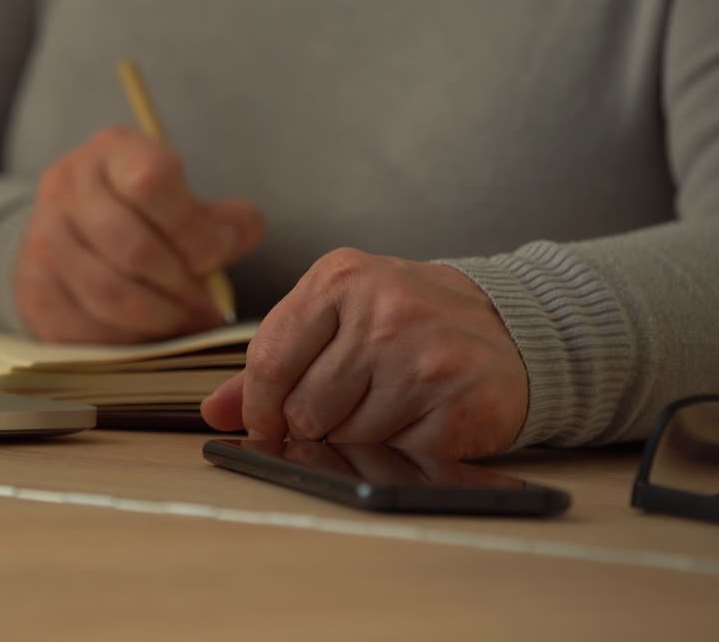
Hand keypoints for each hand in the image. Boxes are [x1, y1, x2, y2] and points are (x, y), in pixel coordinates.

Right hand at [14, 127, 263, 343]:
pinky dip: (127, 342)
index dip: (191, 228)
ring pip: (109, 294)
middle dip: (181, 288)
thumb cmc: (147, 218)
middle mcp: (66, 186)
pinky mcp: (32, 290)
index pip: (152, 181)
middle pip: (133, 247)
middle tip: (207, 310)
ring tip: (186, 326)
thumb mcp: (188, 203)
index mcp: (112, 151)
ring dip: (159, 320)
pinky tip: (150, 339)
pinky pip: (85, 328)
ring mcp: (41, 239)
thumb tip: (233, 238)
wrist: (74, 236)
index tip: (211, 258)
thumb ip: (224, 221)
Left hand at [200, 248, 526, 458]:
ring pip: (345, 433)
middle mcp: (381, 309)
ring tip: (391, 401)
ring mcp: (421, 354)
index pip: (267, 359)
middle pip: (302, 407)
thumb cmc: (411, 323)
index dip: (259, 407)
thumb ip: (273, 361)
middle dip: (316, 421)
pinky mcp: (455, 399)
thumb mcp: (338, 318)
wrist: (513, 328)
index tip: (266, 423)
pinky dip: (402, 444)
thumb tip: (215, 411)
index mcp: (340, 277)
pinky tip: (422, 414)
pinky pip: (394, 449)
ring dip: (359, 433)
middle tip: (350, 402)